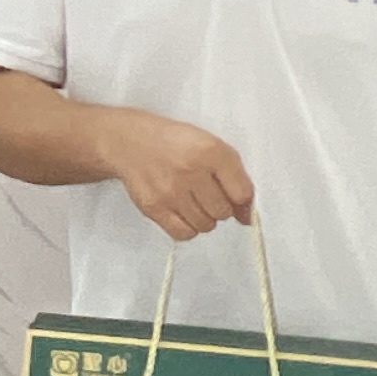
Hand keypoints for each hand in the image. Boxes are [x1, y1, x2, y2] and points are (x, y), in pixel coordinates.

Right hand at [100, 111, 256, 241]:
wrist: (130, 142)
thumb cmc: (173, 143)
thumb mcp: (210, 146)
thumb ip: (235, 178)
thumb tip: (247, 217)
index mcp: (210, 150)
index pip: (242, 194)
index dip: (239, 196)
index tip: (230, 192)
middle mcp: (191, 170)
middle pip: (224, 212)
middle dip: (219, 206)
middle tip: (205, 192)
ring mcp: (171, 191)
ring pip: (205, 226)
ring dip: (203, 217)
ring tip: (191, 199)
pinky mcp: (154, 207)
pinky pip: (184, 233)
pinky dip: (187, 228)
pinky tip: (181, 211)